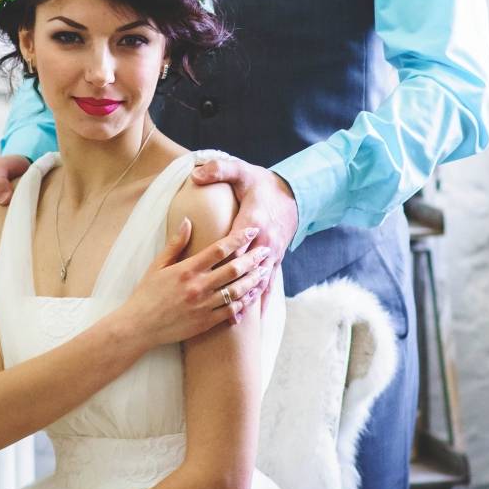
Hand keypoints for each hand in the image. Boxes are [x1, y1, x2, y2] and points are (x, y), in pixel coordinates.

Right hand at [120, 220, 271, 348]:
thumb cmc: (146, 293)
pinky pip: (231, 310)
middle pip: (234, 269)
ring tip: (265, 271)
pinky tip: (253, 295)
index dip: (239, 238)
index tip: (252, 231)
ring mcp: (203, 306)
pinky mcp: (205, 322)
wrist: (139, 326)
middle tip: (266, 250)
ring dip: (254, 279)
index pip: (220, 249)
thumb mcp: (158, 265)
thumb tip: (188, 220)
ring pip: (237, 290)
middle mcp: (198, 286)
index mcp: (187, 269)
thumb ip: (176, 243)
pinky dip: (245, 302)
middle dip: (254, 258)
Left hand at [191, 157, 297, 317]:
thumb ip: (219, 170)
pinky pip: (269, 282)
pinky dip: (260, 298)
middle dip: (229, 287)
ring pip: (258, 279)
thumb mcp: (241, 171)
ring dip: (246, 298)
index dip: (220, 258)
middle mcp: (264, 240)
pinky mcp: (276, 259)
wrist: (292, 192)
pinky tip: (253, 316)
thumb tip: (196, 173)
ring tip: (233, 319)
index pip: (233, 243)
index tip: (205, 272)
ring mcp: (272, 252)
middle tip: (212, 304)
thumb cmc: (261, 183)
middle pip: (245, 267)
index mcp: (252, 220)